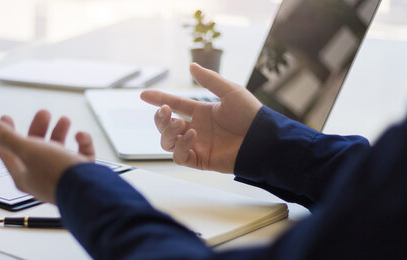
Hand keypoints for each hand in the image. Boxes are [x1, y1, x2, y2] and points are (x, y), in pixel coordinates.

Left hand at [0, 110, 95, 203]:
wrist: (88, 191)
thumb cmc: (55, 171)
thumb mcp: (27, 150)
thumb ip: (7, 137)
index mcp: (23, 175)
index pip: (7, 153)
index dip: (5, 134)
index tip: (6, 117)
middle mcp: (41, 177)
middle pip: (35, 149)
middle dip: (38, 128)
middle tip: (44, 113)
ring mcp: (61, 177)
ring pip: (58, 150)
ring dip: (59, 133)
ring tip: (64, 120)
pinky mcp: (80, 175)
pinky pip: (79, 156)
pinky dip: (81, 144)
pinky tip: (81, 136)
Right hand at [140, 63, 261, 172]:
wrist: (263, 139)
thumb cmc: (251, 115)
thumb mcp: (230, 91)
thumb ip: (209, 80)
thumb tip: (191, 65)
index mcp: (201, 112)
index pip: (174, 105)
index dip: (158, 100)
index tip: (144, 95)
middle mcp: (196, 129)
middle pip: (166, 126)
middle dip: (160, 119)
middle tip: (166, 112)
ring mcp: (197, 145)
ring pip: (167, 143)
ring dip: (168, 132)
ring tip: (180, 125)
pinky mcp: (201, 160)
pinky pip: (179, 157)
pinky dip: (180, 146)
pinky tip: (191, 135)